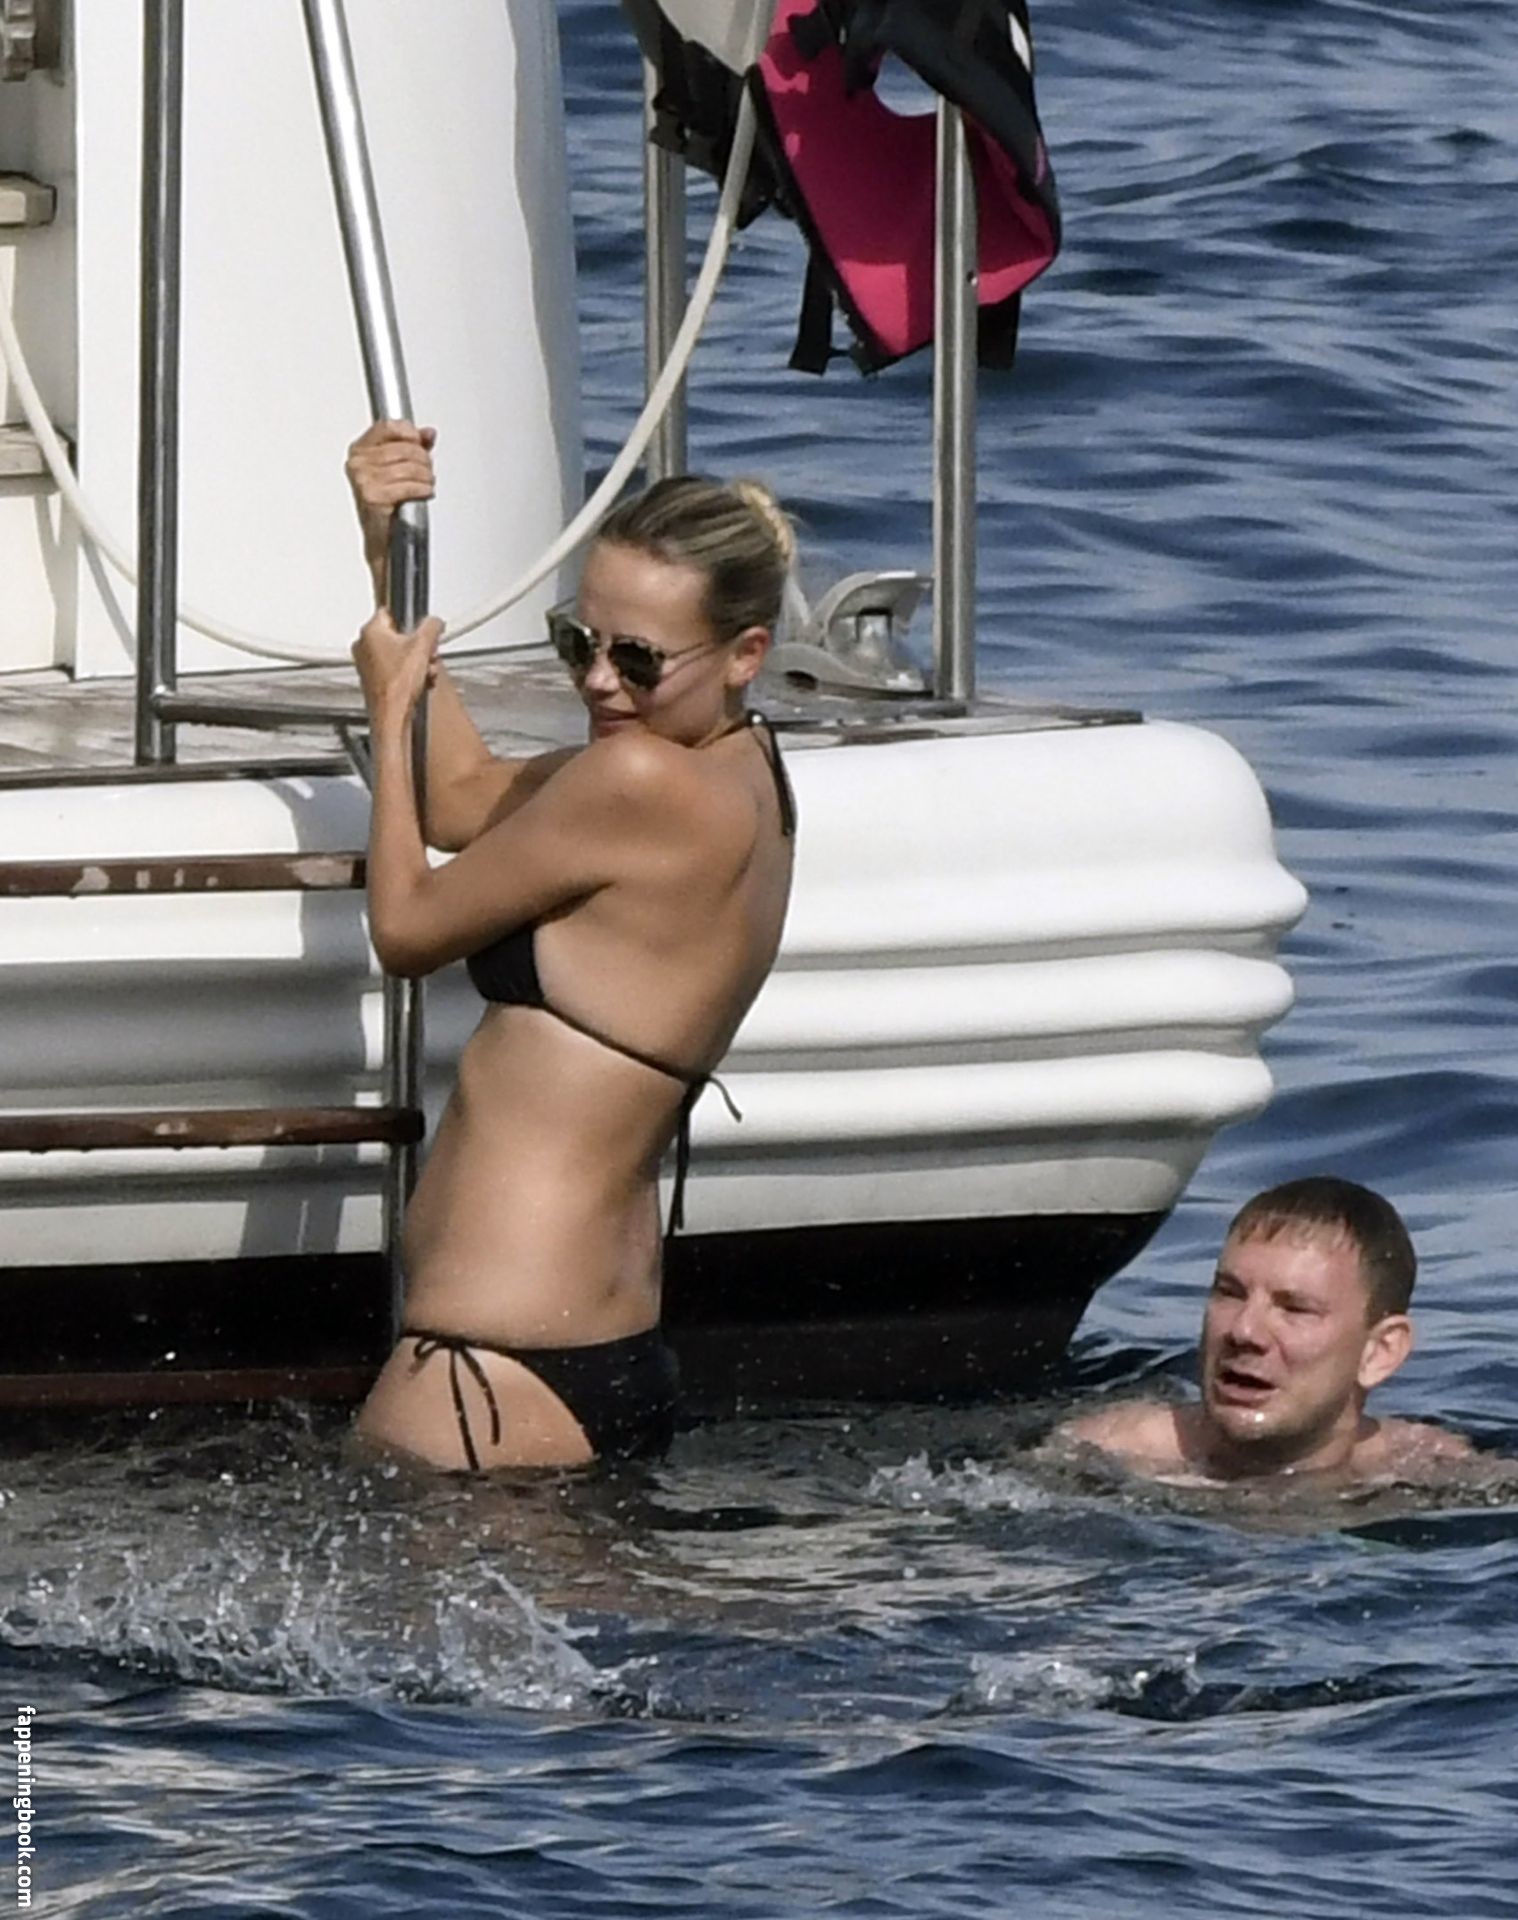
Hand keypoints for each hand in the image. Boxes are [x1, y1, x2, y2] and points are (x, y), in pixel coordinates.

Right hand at [345, 420, 435, 585]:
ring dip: (426, 477)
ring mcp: (364, 480)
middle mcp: (358, 463)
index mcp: (360, 450)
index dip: (410, 433)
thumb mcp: (400, 469)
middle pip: (405, 448)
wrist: (384, 539)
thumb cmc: (389, 505)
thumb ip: (415, 447)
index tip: (419, 442)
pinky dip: (422, 489)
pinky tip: (423, 493)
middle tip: (427, 473)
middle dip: (424, 461)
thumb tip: (428, 433)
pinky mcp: (374, 496)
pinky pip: (409, 485)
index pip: (389, 427)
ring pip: (410, 466)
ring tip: (426, 485)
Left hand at [352, 610, 442, 726]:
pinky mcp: (373, 681)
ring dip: (415, 662)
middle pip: (397, 635)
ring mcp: (367, 664)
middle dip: (417, 646)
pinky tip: (418, 683)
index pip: (391, 611)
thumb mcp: (423, 646)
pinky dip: (408, 675)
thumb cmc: (397, 686)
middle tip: (427, 654)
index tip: (423, 629)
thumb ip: (431, 626)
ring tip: (424, 671)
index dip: (412, 620)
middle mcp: (363, 646)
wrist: (391, 717)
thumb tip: (435, 621)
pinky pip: (394, 670)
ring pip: (397, 654)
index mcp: (370, 631)